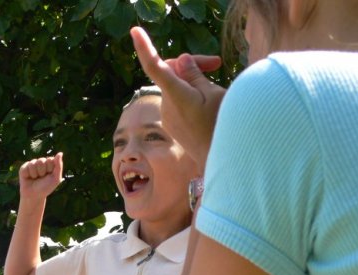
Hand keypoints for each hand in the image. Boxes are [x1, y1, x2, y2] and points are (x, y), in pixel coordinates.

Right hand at [18, 152, 63, 200]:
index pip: (50, 160)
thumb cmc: (46, 187)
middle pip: (41, 161)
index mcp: (49, 163)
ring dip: (35, 174)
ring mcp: (32, 164)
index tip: (49, 176)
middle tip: (41, 178)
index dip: (49, 169)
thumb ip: (59, 166)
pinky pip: (26, 167)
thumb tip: (60, 153)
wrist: (34, 195)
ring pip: (33, 164)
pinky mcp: (24, 167)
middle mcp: (41, 162)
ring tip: (35, 179)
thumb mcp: (55, 178)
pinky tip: (29, 178)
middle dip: (42, 172)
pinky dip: (28, 175)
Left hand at [130, 27, 226, 168]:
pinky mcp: (172, 123)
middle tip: (217, 63)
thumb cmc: (222, 126)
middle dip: (191, 64)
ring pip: (176, 85)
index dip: (144, 47)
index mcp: (177, 95)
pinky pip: (177, 100)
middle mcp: (167, 105)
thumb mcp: (215, 94)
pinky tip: (208, 103)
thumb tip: (180, 60)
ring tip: (216, 88)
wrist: (220, 160)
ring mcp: (168, 115)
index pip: (155, 66)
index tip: (135, 31)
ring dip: (193, 80)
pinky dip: (190, 94)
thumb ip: (195, 75)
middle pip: (172, 71)